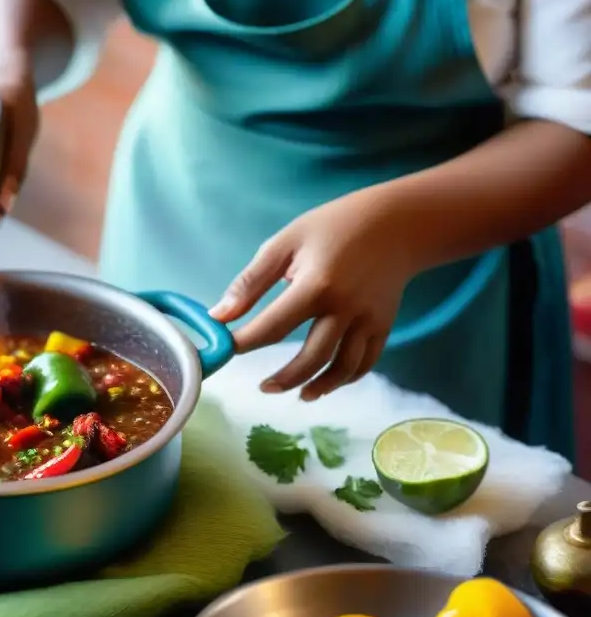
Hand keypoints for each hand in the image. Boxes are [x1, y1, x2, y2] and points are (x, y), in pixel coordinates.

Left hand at [209, 189, 418, 400]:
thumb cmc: (333, 227)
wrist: (397, 222)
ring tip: (298, 394)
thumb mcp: (286, 242)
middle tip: (264, 387)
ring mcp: (368, 320)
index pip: (273, 326)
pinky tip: (326, 383)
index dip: (246, 343)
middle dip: (286, 378)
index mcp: (316, 285)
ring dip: (319, 386)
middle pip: (313, 357)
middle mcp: (345, 308)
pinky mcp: (384, 325)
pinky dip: (346, 378)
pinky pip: (365, 362)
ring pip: (343, 367)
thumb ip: (250, 282)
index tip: (226, 351)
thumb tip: (219, 316)